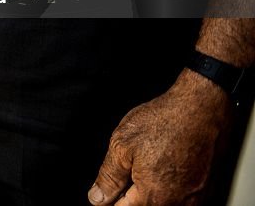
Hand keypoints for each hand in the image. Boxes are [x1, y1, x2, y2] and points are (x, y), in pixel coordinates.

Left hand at [88, 72, 232, 204]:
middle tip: (127, 170)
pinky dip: (167, 187)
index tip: (106, 190)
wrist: (201, 107)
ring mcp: (195, 198)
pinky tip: (162, 167)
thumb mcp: (122, 145)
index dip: (109, 199)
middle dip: (129, 195)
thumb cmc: (165, 121)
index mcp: (154, 197)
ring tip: (145, 165)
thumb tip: (98, 198)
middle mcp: (178, 204)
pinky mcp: (205, 188)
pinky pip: (180, 198)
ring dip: (148, 191)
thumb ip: (109, 177)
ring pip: (161, 203)